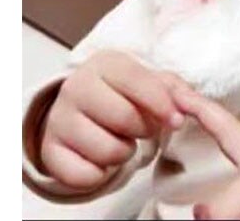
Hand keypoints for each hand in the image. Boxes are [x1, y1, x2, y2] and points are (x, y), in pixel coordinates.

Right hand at [39, 49, 191, 189]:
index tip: (177, 120)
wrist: (80, 108)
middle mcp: (76, 86)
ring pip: (106, 150)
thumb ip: (174, 90)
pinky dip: (100, 173)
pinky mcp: (49, 151)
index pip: (137, 81)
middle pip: (124, 118)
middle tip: (142, 127)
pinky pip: (85, 176)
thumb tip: (190, 104)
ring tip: (120, 139)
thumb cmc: (123, 93)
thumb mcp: (149, 81)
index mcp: (104, 63)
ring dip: (124, 152)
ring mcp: (58, 119)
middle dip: (143, 129)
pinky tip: (100, 156)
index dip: (162, 103)